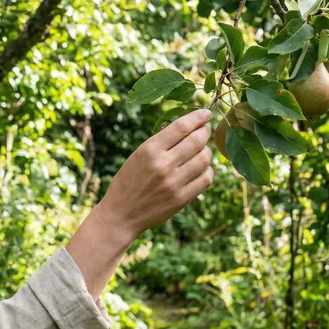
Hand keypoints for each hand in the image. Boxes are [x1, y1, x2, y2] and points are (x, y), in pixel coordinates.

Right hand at [94, 108, 214, 244]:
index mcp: (149, 150)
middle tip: (206, 131)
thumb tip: (187, 127)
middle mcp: (162, 164)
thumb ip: (159, 143)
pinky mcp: (181, 198)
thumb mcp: (137, 156)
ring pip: (204, 158)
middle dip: (205, 132)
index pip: (181, 126)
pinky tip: (201, 169)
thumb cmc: (128, 181)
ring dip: (207, 151)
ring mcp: (173, 182)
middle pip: (197, 140)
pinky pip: (206, 179)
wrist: (121, 214)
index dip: (198, 117)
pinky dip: (207, 171)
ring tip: (202, 151)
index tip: (206, 114)